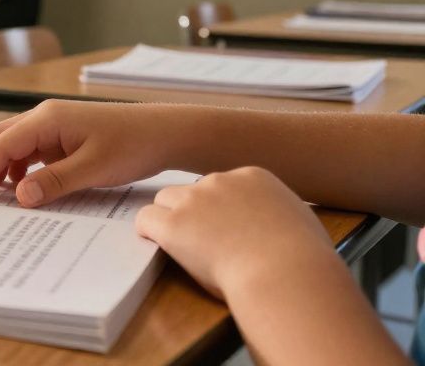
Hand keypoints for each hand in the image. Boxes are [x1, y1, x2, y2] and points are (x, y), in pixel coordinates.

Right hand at [0, 99, 198, 204]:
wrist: (163, 133)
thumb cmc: (132, 145)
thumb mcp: (94, 168)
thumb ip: (54, 182)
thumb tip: (17, 195)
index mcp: (47, 120)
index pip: (1, 146)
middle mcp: (43, 119)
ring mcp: (50, 127)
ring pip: (7, 144)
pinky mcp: (59, 138)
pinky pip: (25, 151)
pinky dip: (10, 168)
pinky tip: (8, 186)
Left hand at [136, 167, 337, 299]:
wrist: (286, 273)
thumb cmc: (303, 259)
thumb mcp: (300, 222)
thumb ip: (280, 213)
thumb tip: (279, 223)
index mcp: (252, 177)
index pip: (222, 185)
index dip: (219, 209)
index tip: (225, 227)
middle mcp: (219, 181)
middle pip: (191, 190)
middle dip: (193, 212)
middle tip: (201, 239)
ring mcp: (194, 201)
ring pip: (164, 200)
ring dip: (169, 219)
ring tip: (180, 245)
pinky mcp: (173, 224)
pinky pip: (145, 219)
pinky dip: (148, 232)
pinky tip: (157, 244)